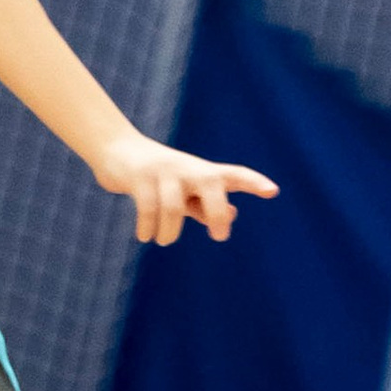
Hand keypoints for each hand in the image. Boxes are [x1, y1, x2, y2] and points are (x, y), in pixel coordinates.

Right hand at [90, 132, 277, 245]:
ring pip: (174, 206)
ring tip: (163, 240)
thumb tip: (231, 214)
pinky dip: (148, 227)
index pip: (233, 174)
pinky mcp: (139, 176)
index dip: (253, 183)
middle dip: (217, 212)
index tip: (273, 192)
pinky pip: (147, 207)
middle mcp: (187, 168)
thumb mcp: (184, 191)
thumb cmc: (159, 176)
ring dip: (170, 231)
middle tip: (219, 237)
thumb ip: (205, 204)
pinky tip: (145, 236)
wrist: (117, 150)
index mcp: (202, 172)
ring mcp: (163, 171)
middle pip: (210, 184)